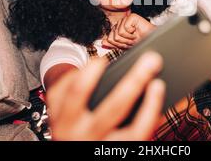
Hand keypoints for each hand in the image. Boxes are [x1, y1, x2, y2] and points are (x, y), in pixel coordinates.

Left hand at [47, 52, 164, 140]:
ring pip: (78, 93)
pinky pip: (60, 90)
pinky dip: (72, 76)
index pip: (136, 132)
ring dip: (92, 71)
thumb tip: (156, 89)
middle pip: (114, 108)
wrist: (70, 149)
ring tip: (104, 61)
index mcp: (111, 150)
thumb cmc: (104, 141)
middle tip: (151, 60)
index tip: (159, 85)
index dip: (150, 107)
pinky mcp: (52, 115)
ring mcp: (66, 128)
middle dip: (135, 80)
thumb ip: (137, 123)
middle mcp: (88, 141)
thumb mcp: (121, 141)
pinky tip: (84, 71)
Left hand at [103, 13, 155, 49]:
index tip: (126, 44)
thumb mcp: (124, 46)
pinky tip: (136, 31)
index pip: (109, 38)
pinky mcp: (131, 17)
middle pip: (113, 36)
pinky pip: (124, 28)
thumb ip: (113, 44)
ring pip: (118, 33)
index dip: (118, 44)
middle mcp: (120, 23)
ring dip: (128, 38)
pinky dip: (131, 33)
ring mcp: (125, 19)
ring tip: (134, 36)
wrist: (151, 40)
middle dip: (123, 42)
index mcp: (117, 28)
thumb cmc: (140, 42)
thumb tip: (103, 42)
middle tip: (131, 41)